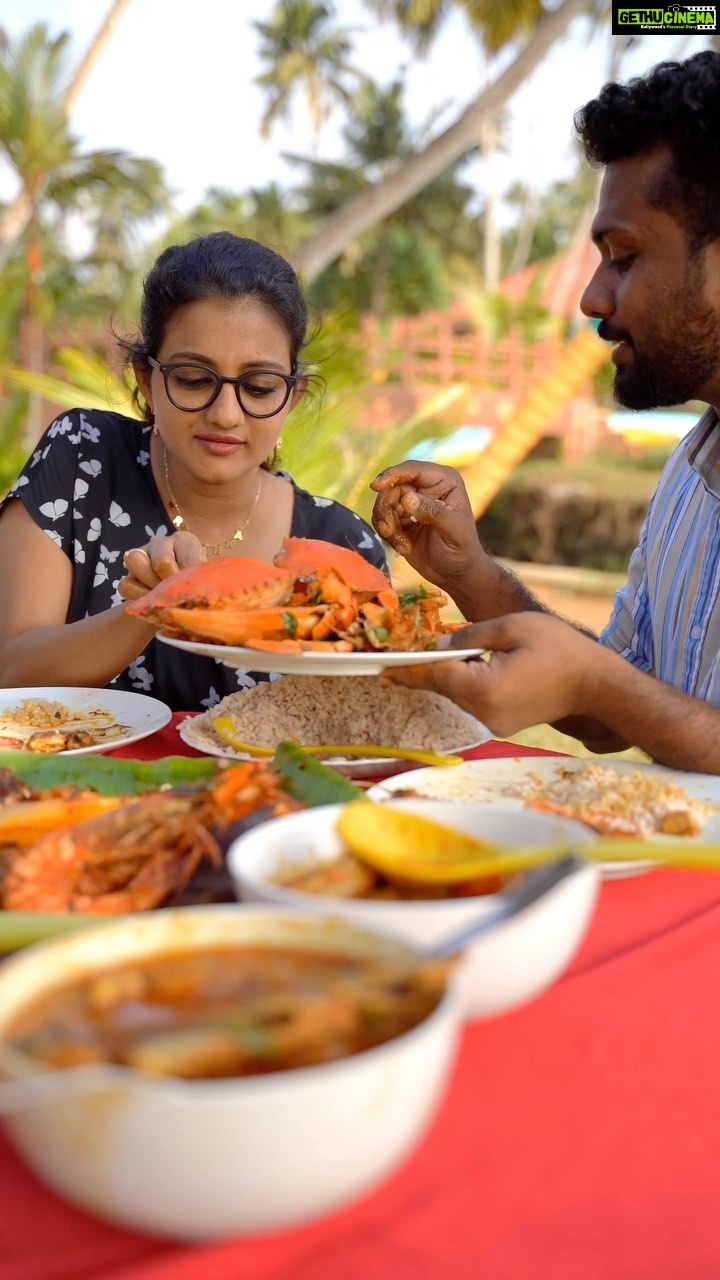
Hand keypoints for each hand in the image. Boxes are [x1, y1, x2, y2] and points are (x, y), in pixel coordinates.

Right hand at [117, 532, 205, 602]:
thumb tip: (206, 587)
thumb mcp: (207, 579)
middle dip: (171, 582)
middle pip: (160, 558)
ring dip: (152, 585)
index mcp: (185, 541)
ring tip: (164, 599)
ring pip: (136, 562)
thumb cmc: (200, 586)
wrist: (180, 600)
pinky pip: (125, 584)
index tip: (198, 587)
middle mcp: (162, 544)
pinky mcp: (128, 576)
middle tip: (180, 595)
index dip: (192, 571)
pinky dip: (138, 597)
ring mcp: (142, 557)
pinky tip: (152, 605)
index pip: (187, 550)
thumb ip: (206, 578)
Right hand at [370, 461, 484, 589]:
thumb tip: (406, 498)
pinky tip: (403, 548)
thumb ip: (432, 513)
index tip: (377, 486)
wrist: (456, 574)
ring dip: (386, 524)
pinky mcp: (400, 519)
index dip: (392, 475)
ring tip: (401, 544)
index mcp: (444, 480)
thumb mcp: (454, 531)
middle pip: (392, 486)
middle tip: (390, 531)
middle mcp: (425, 486)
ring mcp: (411, 502)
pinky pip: (381, 520)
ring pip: (383, 503)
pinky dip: (388, 535)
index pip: (413, 469)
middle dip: (387, 509)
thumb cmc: (463, 550)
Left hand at [381, 613, 603, 737]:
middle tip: (391, 661)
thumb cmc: (561, 650)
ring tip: (420, 661)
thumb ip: (471, 636)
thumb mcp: (513, 627)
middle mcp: (484, 712)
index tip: (381, 667)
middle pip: (443, 687)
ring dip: (444, 676)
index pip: (436, 676)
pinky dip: (463, 684)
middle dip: (422, 670)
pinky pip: (473, 700)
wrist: (596, 685)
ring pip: (457, 694)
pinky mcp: (502, 724)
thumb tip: (438, 646)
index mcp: (484, 689)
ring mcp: (494, 722)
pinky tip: (458, 669)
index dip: (407, 669)